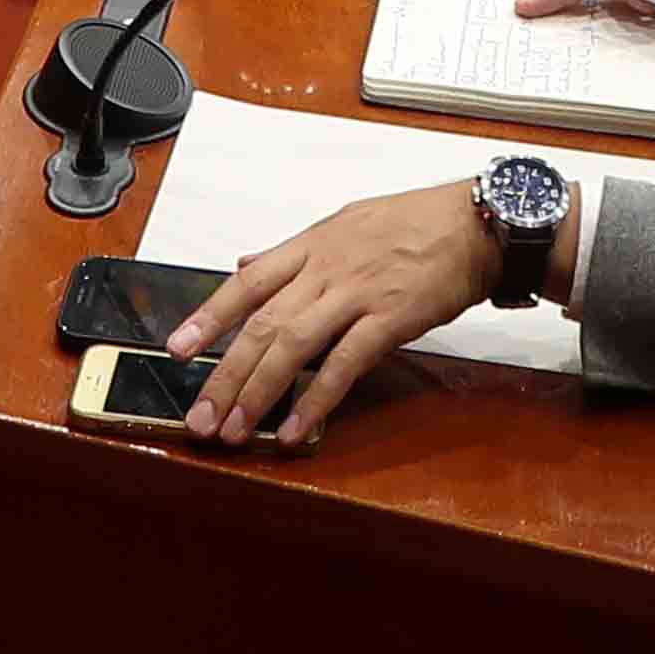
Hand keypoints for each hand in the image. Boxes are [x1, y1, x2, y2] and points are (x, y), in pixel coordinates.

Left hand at [165, 185, 502, 446]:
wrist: (477, 222)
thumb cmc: (416, 223)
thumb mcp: (345, 223)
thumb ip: (293, 252)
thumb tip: (245, 263)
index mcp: (312, 244)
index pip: (247, 282)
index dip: (208, 316)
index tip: (177, 349)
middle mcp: (325, 268)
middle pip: (261, 324)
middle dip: (224, 375)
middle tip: (200, 416)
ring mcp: (356, 293)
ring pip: (292, 345)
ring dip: (258, 392)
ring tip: (235, 431)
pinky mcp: (390, 318)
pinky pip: (344, 365)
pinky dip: (315, 399)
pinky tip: (295, 429)